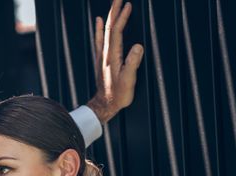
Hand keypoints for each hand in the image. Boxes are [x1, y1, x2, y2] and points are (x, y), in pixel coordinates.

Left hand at [87, 0, 143, 123]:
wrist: (104, 104)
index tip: (128, 4)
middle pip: (109, 27)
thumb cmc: (118, 94)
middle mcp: (105, 53)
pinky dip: (99, 27)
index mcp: (112, 56)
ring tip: (113, 4)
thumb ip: (132, 63)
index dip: (122, 17)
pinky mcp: (101, 59)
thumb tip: (138, 46)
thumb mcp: (128, 81)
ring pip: (104, 30)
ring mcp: (101, 55)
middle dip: (115, 11)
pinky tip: (97, 20)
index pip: (116, 31)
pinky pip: (99, 38)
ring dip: (109, 16)